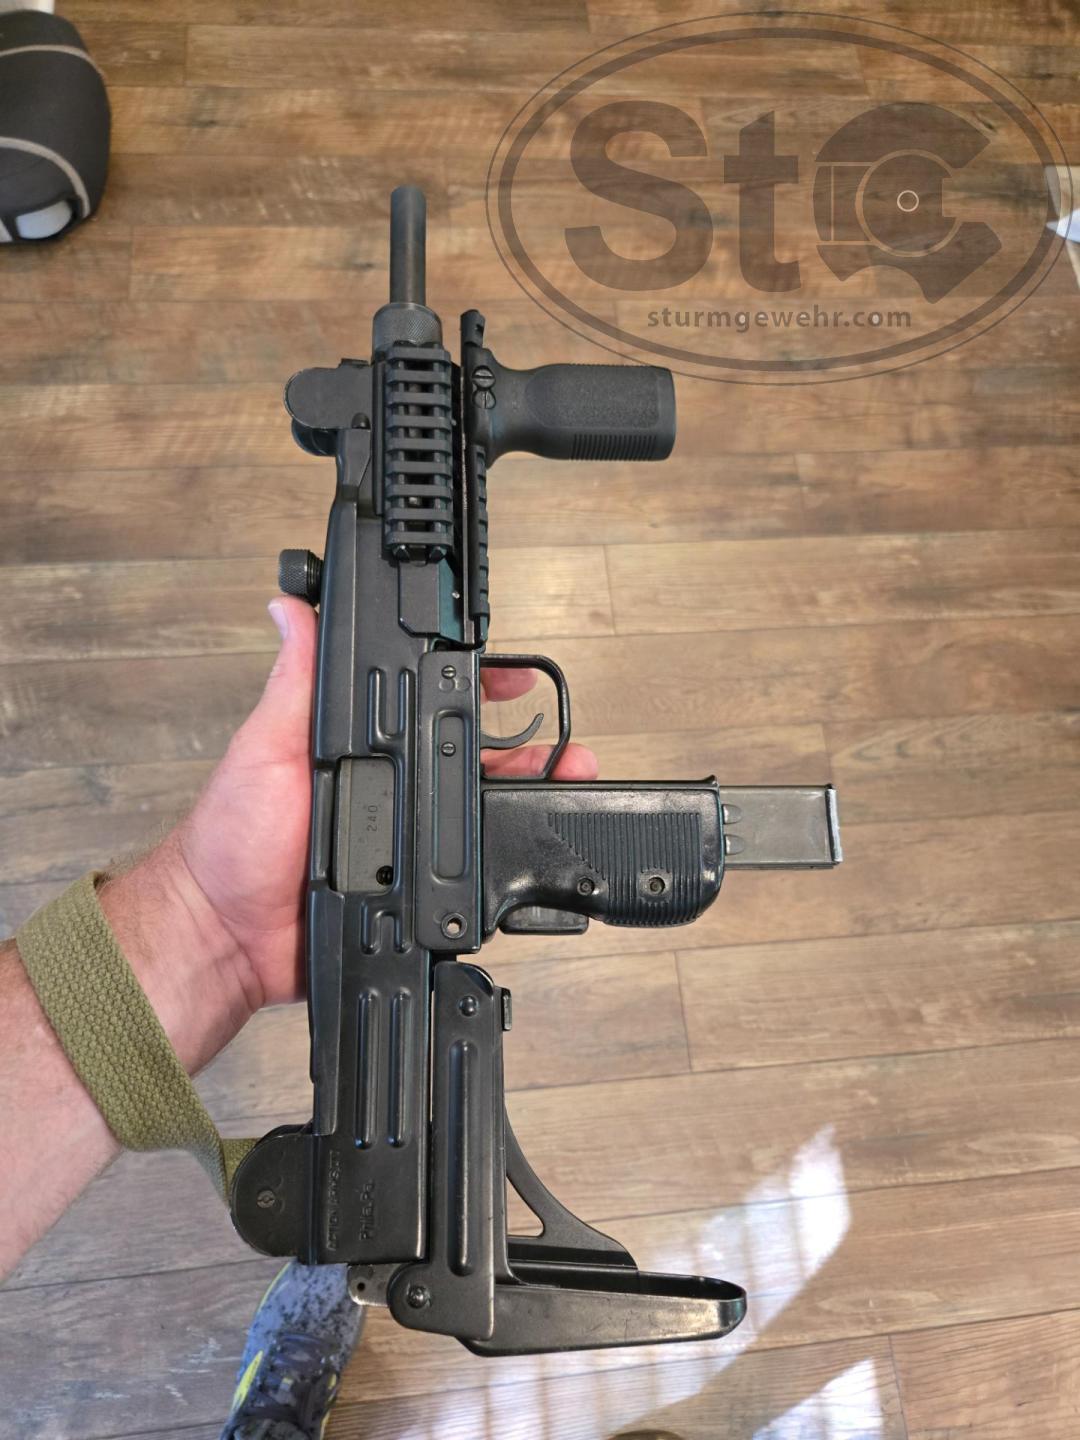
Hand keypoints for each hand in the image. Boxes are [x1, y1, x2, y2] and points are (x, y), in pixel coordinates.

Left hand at [170, 597, 597, 1017]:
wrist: (226, 938)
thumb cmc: (231, 841)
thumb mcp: (263, 749)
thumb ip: (291, 683)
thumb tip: (287, 608)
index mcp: (359, 749)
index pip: (427, 705)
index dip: (475, 687)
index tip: (512, 674)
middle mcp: (389, 791)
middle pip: (473, 764)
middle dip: (527, 753)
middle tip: (568, 749)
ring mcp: (403, 845)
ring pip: (482, 820)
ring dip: (529, 803)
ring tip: (569, 790)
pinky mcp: (411, 897)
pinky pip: (469, 882)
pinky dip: (506, 871)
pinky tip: (533, 857)